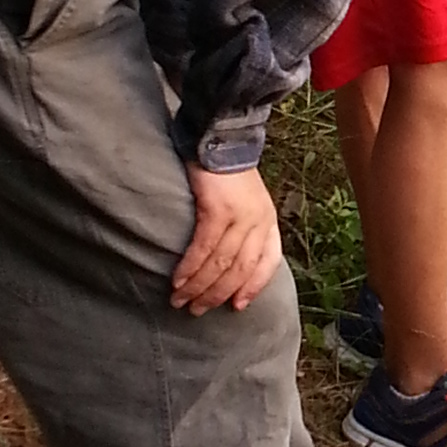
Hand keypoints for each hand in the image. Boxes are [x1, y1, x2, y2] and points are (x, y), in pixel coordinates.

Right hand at [172, 163, 282, 313]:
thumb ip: (243, 227)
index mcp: (268, 221)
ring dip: (198, 287)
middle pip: (241, 270)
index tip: (236, 307)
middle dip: (218, 294)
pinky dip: (190, 268)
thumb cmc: (227, 171)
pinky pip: (203, 248)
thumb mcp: (247, 201)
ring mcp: (240, 216)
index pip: (268, 262)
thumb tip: (227, 260)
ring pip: (220, 264)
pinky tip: (178, 280)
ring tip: (181, 301)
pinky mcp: (218, 209)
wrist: (220, 136)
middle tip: (197, 310)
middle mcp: (259, 221)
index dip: (253, 287)